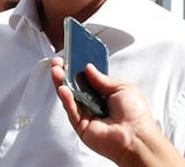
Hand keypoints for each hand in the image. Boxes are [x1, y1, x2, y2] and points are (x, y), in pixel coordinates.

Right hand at [50, 56, 183, 166]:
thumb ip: (103, 78)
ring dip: (61, 83)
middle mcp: (94, 103)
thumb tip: (88, 67)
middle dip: (64, 73)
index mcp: (104, 94)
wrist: (138, 137)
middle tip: (58, 63)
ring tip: (56, 71)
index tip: (69, 57)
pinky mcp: (80, 126)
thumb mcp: (123, 87)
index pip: (86, 78)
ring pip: (69, 97)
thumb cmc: (136, 115)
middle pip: (74, 86)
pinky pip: (71, 110)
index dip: (77, 67)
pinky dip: (66, 99)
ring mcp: (86, 114)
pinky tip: (63, 88)